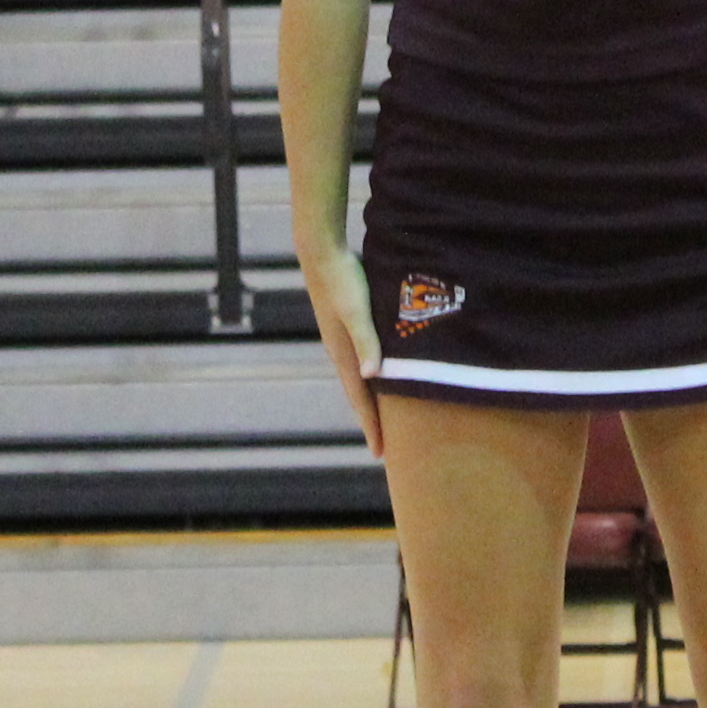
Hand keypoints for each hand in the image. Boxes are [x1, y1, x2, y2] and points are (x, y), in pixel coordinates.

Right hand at [295, 237, 383, 452]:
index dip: (372, 427)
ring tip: (384, 419)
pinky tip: (381, 377)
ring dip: (372, 402)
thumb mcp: (357, 310)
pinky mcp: (346, 327)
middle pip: (359, 397)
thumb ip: (367, 340)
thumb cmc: (343, 280)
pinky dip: (372, 379)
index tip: (382, 454)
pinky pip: (362, 362)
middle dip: (372, 422)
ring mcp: (342, 341)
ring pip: (360, 381)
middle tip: (386, 449)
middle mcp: (341, 353)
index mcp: (344, 354)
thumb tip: (371, 376)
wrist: (320, 253)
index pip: (361, 400)